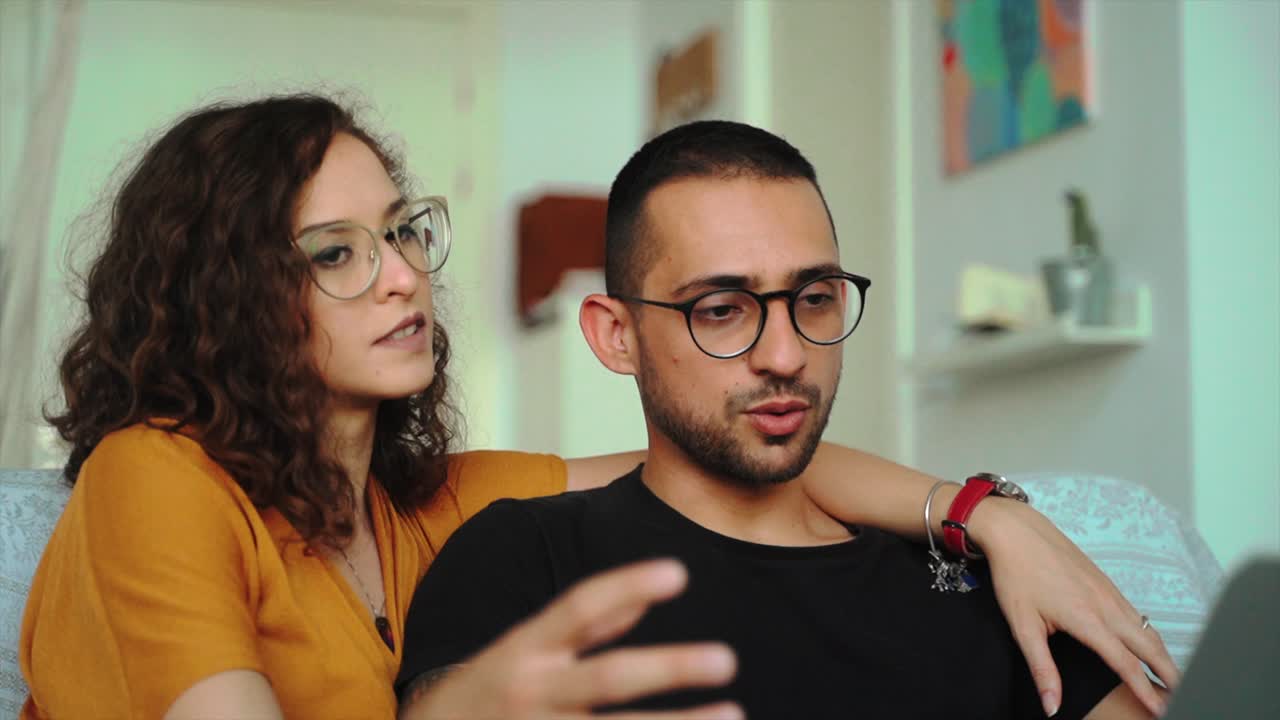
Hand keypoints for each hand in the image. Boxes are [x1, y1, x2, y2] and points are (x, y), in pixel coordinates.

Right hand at [401, 559, 741, 719]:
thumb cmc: (485, 696)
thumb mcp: (519, 651)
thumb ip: (579, 627)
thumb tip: (640, 600)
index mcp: (524, 650)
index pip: (578, 606)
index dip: (627, 585)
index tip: (679, 572)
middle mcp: (533, 693)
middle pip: (609, 677)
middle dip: (669, 667)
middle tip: (727, 659)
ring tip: (734, 715)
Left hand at [970, 499, 1178, 717]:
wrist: (1017, 531)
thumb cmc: (1017, 575)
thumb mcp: (1023, 626)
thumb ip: (1042, 669)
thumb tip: (1051, 705)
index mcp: (1088, 619)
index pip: (1126, 664)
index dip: (1145, 690)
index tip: (1160, 710)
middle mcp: (1106, 605)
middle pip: (1150, 646)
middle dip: (1169, 674)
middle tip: (1182, 697)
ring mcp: (1109, 591)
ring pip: (1146, 628)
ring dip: (1162, 654)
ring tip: (1172, 678)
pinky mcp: (1106, 582)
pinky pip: (1136, 614)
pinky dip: (1150, 635)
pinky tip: (1148, 646)